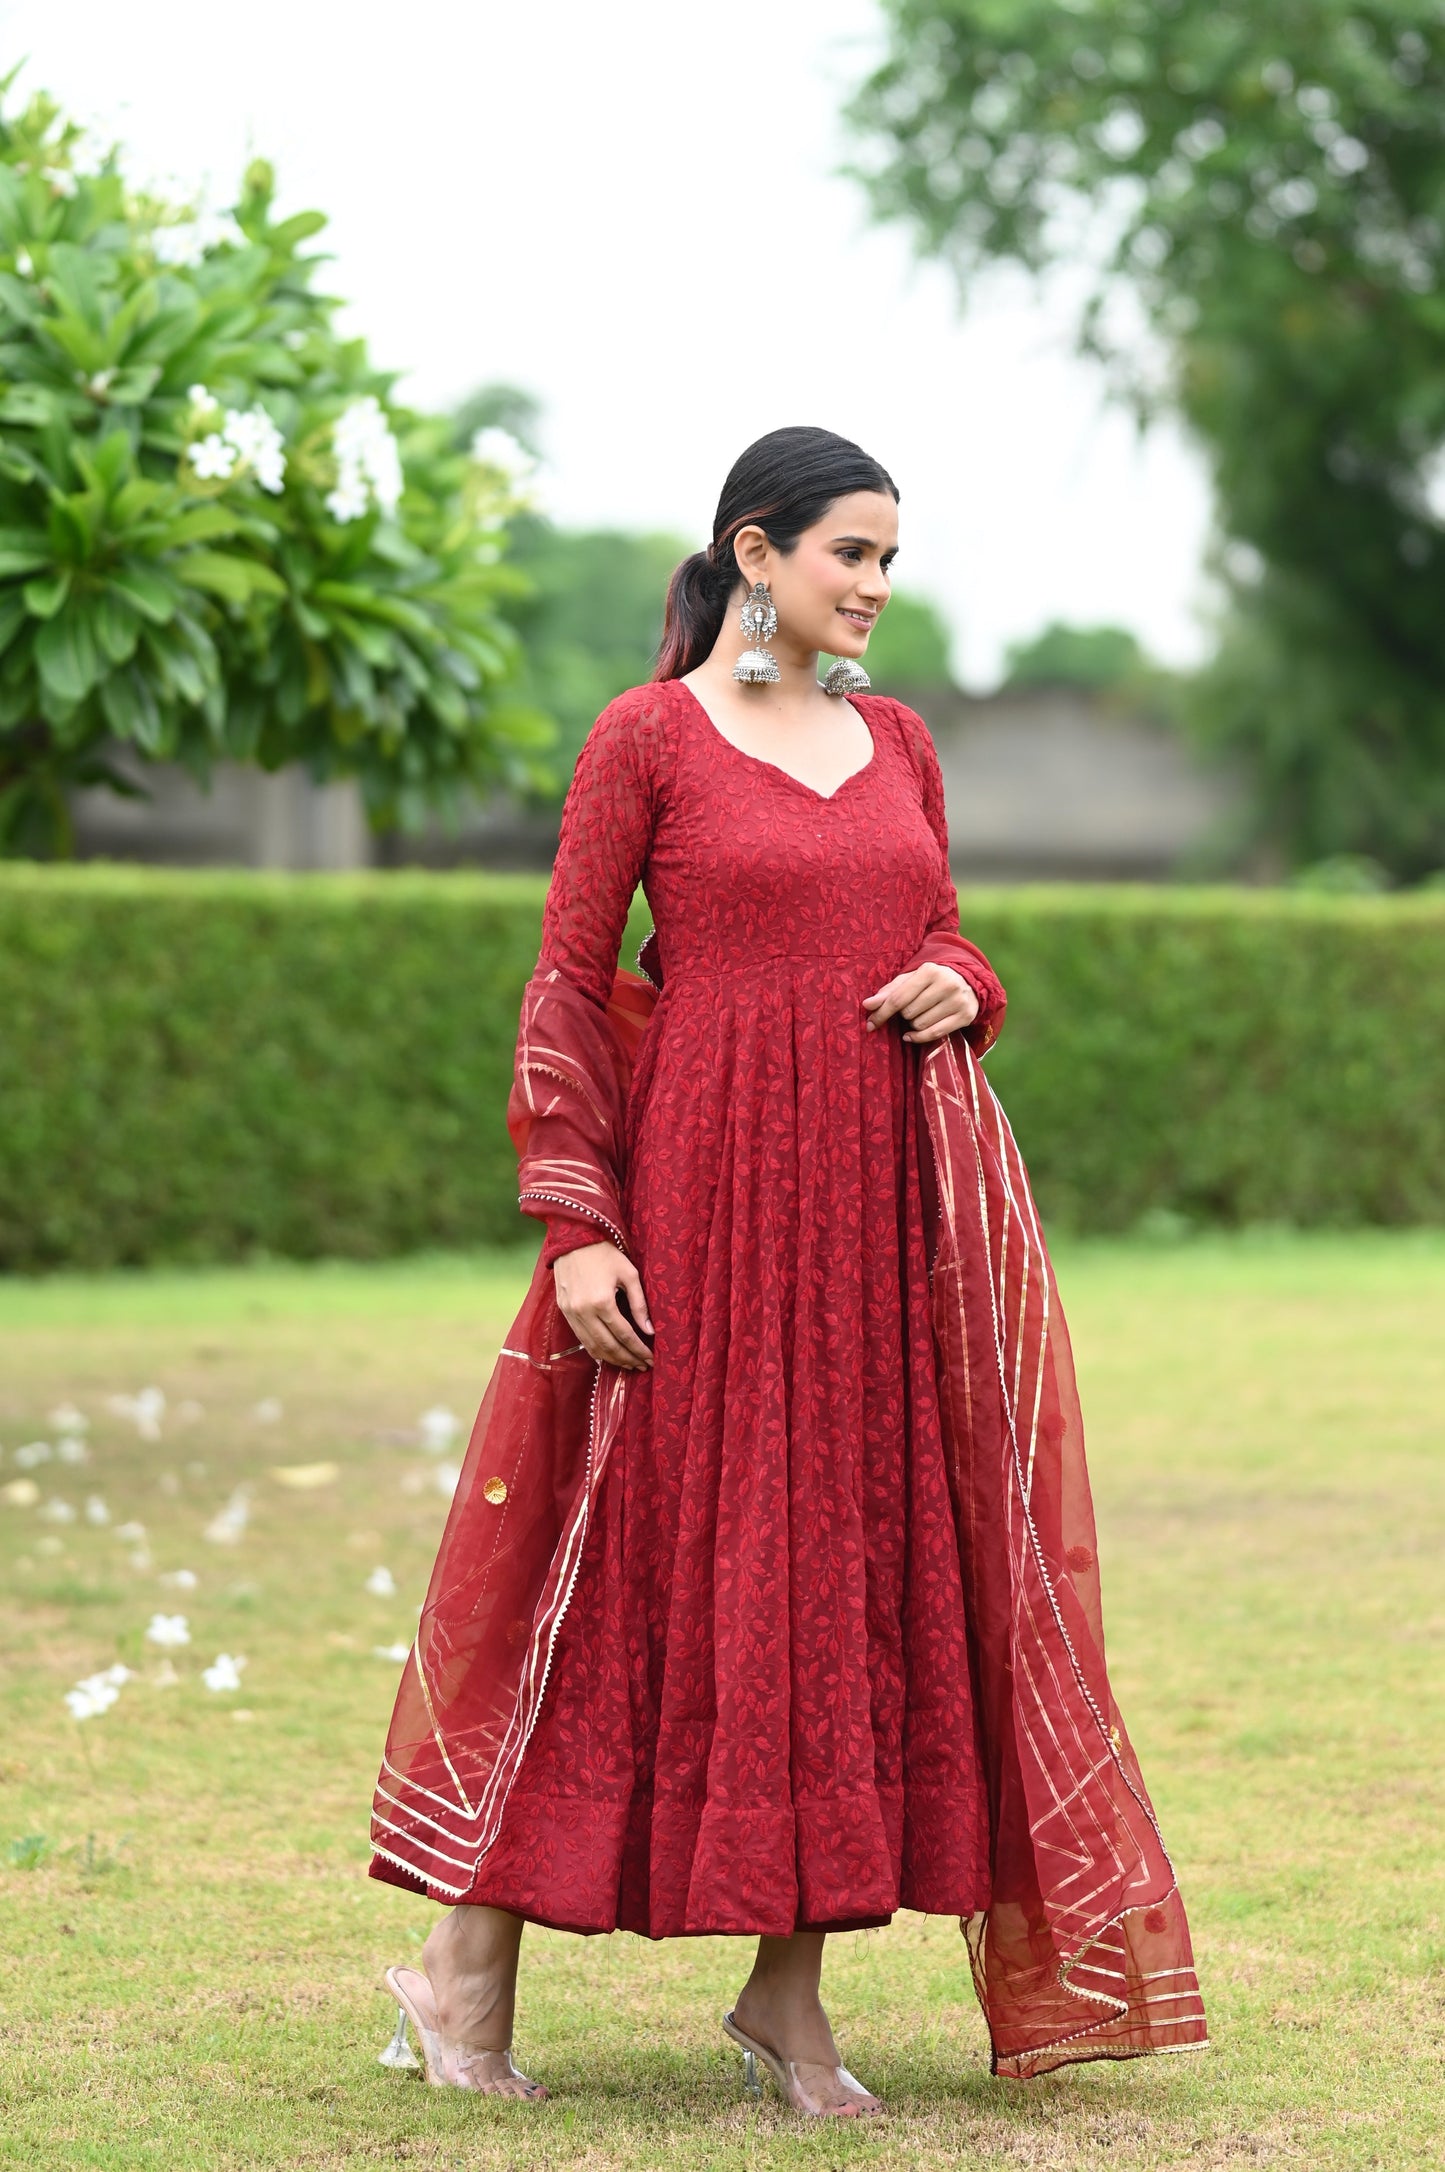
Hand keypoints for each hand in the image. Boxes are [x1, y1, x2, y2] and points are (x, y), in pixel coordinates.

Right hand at [552, 1241, 654, 1370]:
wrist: (573, 1240)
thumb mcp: (629, 1274)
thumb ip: (639, 1304)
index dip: (639, 1350)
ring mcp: (571, 1313)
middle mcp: (584, 1312)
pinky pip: (581, 1338)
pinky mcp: (564, 1311)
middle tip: (642, 1366)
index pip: (625, 1335)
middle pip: (608, 1346)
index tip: (651, 1359)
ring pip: (592, 1346)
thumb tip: (650, 1331)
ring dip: (611, 1359)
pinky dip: (595, 1350)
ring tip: (628, 1364)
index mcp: (602, 1302)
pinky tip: (608, 1354)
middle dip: (627, 1359)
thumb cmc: (605, 1254)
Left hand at [861, 963, 978, 1043]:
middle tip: (911, 1008)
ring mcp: (957, 1001)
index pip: (898, 998)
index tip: (870, 1024)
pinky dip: (918, 1037)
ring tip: (920, 1015)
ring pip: (920, 1025)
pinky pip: (934, 1034)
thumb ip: (889, 991)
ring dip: (913, 1024)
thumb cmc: (931, 981)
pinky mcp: (966, 1016)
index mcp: (930, 971)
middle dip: (904, 1014)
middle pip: (908, 1013)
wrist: (968, 982)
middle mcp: (946, 984)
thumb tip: (868, 1005)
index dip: (881, 1013)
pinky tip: (912, 1034)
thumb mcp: (911, 979)